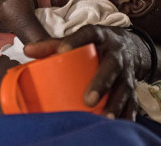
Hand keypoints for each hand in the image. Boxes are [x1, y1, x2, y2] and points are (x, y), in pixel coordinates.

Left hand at [0, 0, 36, 28]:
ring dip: (7, 5)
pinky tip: (9, 16)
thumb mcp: (30, 1)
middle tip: (15, 6)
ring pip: (4, 1)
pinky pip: (0, 8)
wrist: (25, 25)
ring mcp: (4, 2)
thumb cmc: (29, 14)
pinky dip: (3, 11)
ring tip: (13, 13)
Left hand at [23, 25, 141, 119]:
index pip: (87, 35)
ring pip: (124, 87)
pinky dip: (128, 114)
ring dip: (116, 103)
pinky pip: (133, 101)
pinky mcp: (132, 85)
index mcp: (99, 36)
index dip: (75, 40)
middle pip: (111, 67)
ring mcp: (126, 70)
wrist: (128, 45)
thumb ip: (52, 45)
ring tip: (105, 118)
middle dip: (101, 83)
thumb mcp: (78, 39)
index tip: (62, 50)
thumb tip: (27, 50)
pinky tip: (122, 124)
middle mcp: (115, 53)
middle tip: (88, 99)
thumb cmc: (95, 44)